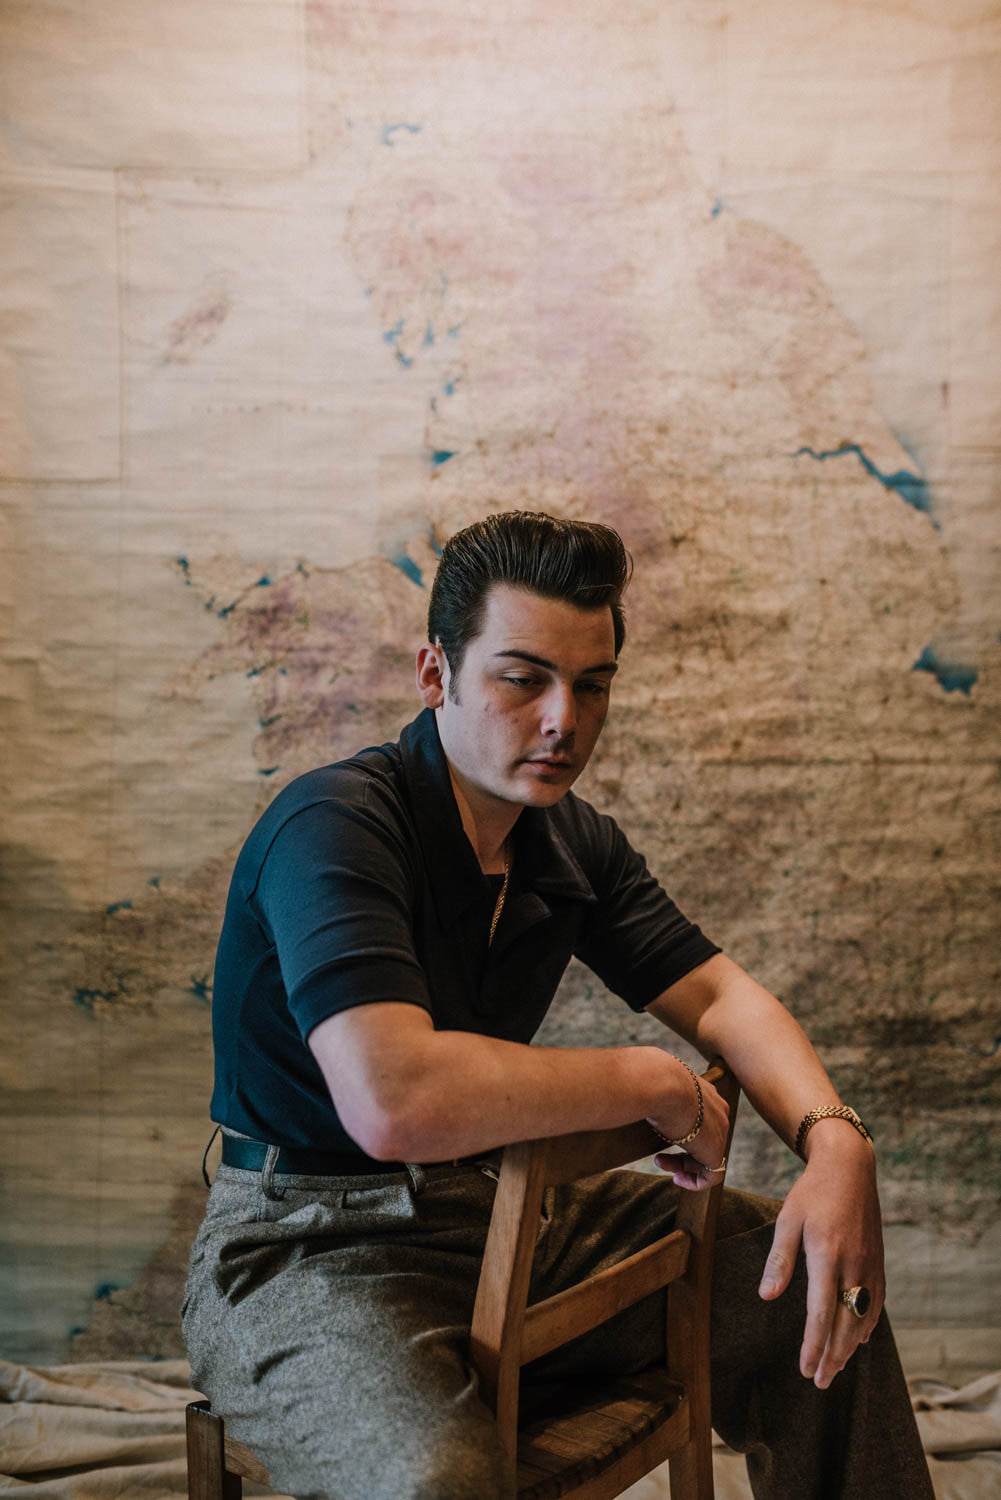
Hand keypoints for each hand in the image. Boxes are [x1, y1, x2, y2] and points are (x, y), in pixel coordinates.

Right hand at [648, 1062, 729, 1192]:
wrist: (661, 1084)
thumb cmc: (651, 1082)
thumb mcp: (655, 1086)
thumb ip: (654, 1093)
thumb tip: (631, 1090)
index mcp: (706, 1094)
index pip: (700, 1120)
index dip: (680, 1133)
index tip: (660, 1137)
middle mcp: (718, 1112)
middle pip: (703, 1140)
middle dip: (680, 1152)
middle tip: (658, 1158)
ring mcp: (720, 1132)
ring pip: (705, 1157)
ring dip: (681, 1165)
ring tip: (659, 1163)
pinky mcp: (716, 1151)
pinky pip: (712, 1176)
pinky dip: (695, 1182)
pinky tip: (676, 1178)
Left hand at [758, 1124, 884, 1387]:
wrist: (849, 1167)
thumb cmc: (812, 1192)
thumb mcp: (787, 1220)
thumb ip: (779, 1260)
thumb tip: (767, 1297)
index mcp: (827, 1256)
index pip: (821, 1314)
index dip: (814, 1346)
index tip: (806, 1370)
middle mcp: (854, 1266)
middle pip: (846, 1325)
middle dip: (833, 1357)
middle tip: (821, 1382)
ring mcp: (870, 1265)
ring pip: (864, 1318)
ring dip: (850, 1347)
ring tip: (836, 1368)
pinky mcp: (879, 1262)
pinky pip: (877, 1303)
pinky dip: (868, 1325)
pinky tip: (860, 1339)